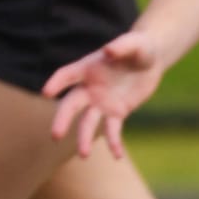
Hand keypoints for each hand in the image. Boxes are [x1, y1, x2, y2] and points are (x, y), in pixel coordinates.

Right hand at [41, 26, 167, 159]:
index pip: (67, 75)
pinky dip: (113, 143)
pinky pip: (112, 130)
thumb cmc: (140, 46)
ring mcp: (102, 102)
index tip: (46, 93)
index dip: (56, 83)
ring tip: (84, 155)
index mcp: (88, 67)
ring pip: (88, 122)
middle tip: (55, 136)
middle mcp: (90, 87)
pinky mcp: (117, 113)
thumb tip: (108, 50)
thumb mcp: (135, 44)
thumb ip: (121, 46)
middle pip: (71, 104)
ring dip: (85, 138)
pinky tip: (117, 155)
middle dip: (63, 119)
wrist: (152, 60)